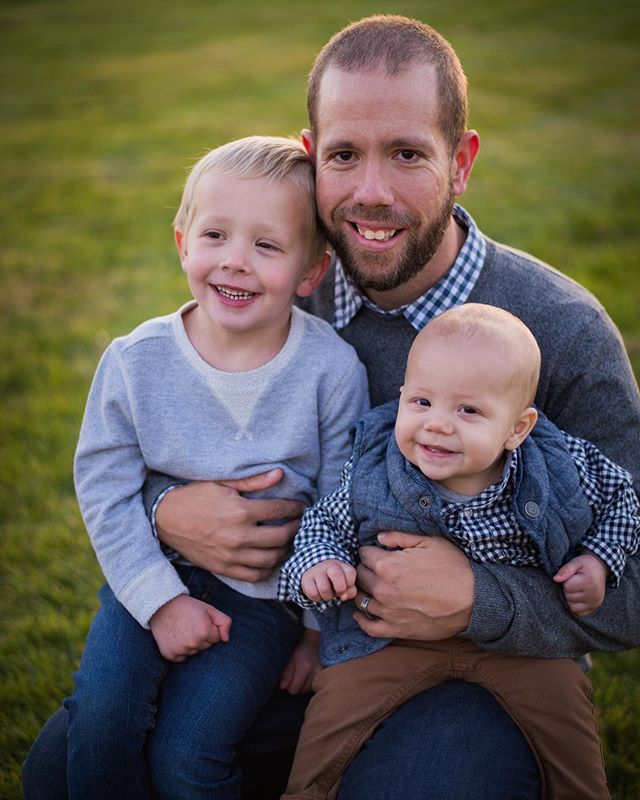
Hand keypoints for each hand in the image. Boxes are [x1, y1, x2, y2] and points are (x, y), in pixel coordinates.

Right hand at [149, 595, 231, 661]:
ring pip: (194, 652)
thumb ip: (224, 622)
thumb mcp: (209, 609)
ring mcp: (181, 649)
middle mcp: (193, 642)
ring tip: (183, 630)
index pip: (217, 638)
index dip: (210, 629)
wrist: (162, 606)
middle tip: (191, 624)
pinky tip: (176, 637)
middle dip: (202, 637)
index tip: (201, 621)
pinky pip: (182, 657)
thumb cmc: (188, 607)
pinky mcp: (170, 655)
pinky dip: (181, 650)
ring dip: (191, 644)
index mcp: (204, 630)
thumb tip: (226, 639)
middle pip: (206, 647)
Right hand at [155, 469, 304, 579]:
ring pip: (271, 559)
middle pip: (281, 536)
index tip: (300, 507)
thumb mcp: (222, 483)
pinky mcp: (224, 568)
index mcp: (240, 511)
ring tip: (287, 541)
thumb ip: (253, 482)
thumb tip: (279, 474)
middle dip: (295, 529)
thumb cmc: (195, 497)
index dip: (294, 508)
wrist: (165, 518)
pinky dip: (267, 569)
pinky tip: (271, 558)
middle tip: (298, 523)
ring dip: (284, 550)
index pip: (279, 510)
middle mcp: (239, 536)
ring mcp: (231, 556)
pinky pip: (254, 575)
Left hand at [279, 629, 321, 694]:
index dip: (289, 686)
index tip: (288, 680)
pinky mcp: (325, 675)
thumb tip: (282, 687)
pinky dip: (310, 683)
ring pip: (308, 690)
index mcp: (304, 668)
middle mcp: (315, 673)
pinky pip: (315, 686)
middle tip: (296, 674)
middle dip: (296, 686)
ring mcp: (322, 674)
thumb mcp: (290, 658)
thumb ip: (286, 673)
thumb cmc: (300, 648)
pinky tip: (309, 676)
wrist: (314, 641)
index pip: (294, 690)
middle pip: (301, 691)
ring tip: (303, 674)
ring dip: (303, 685)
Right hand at [301, 560, 356, 602]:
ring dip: (327, 596)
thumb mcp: (345, 585)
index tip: (346, 586)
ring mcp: (316, 571)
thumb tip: (343, 596)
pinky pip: (313, 593)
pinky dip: (317, 598)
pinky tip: (318, 594)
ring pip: (324, 588)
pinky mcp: (306, 579)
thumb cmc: (335, 582)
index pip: (350, 572)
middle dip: (339, 589)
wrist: (315, 573)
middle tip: (338, 592)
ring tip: (327, 594)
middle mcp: (329, 565)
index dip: (350, 584)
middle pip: (336, 574)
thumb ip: (350, 591)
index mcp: (341, 565)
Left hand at [354, 532, 474, 640]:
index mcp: (387, 565)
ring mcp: (388, 611)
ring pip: (360, 599)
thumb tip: (378, 537)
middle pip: (359, 575)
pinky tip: (361, 613)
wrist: (473, 599)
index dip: (371, 551)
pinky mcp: (396, 629)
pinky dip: (361, 620)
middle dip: (366, 569)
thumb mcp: (429, 542)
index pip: (363, 554)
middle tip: (377, 568)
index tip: (378, 552)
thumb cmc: (453, 567)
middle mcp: (382, 589)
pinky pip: (369, 627)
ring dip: (363, 591)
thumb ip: (399, 537)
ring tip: (372, 587)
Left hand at [553, 552, 608, 616]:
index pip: (567, 587)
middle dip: (568, 590)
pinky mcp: (595, 607)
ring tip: (577, 589)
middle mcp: (594, 594)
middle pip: (569, 597)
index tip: (572, 577)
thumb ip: (565, 570)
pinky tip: (579, 597)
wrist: (600, 568)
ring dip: (571, 599)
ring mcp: (595, 603)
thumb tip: (555, 579)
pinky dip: (576, 606)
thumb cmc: (586, 565)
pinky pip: (579, 613)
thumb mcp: (575, 563)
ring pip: (573, 607)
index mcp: (589, 582)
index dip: (566, 581)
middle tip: (575, 583)